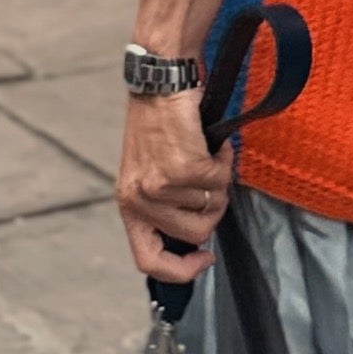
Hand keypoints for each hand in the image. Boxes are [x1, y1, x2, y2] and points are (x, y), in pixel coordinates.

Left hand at [116, 88, 230, 282]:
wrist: (160, 82)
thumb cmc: (159, 124)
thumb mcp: (149, 173)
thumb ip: (165, 207)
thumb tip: (197, 238)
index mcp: (129, 205)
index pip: (148, 262)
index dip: (181, 271)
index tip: (204, 258)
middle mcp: (140, 199)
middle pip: (195, 234)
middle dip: (213, 210)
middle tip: (210, 181)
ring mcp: (161, 185)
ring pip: (212, 206)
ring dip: (218, 181)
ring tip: (206, 155)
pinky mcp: (183, 167)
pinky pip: (220, 180)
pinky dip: (223, 160)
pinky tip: (212, 143)